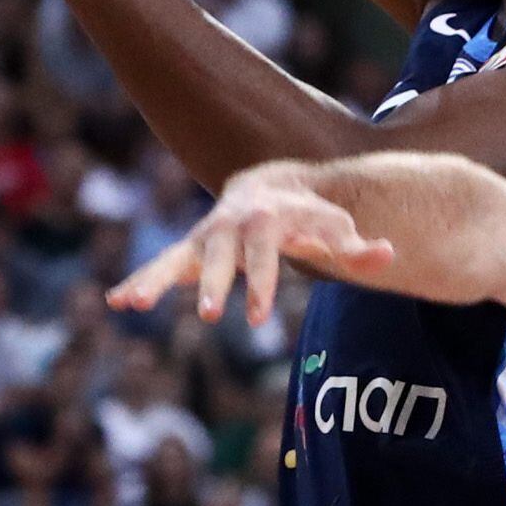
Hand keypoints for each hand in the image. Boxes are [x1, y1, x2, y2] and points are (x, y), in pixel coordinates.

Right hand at [107, 167, 395, 326]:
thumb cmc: (308, 215)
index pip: (262, 255)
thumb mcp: (334, 227)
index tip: (259, 318)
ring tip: (130, 303)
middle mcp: (228, 226)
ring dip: (154, 280)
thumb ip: (357, 246)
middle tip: (212, 316)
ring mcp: (204, 238)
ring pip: (176, 258)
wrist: (270, 187)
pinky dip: (140, 281)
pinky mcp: (188, 251)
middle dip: (215, 284)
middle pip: (219, 256)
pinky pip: (161, 267)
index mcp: (264, 220)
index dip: (261, 284)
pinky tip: (117, 302)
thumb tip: (388, 255)